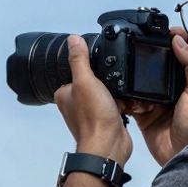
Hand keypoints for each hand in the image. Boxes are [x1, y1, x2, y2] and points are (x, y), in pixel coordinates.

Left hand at [54, 35, 131, 164]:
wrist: (108, 146)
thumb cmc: (93, 120)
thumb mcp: (86, 81)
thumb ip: (79, 59)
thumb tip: (73, 40)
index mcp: (64, 94)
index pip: (76, 71)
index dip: (90, 68)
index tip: (98, 71)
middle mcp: (75, 104)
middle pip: (94, 81)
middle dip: (106, 82)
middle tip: (108, 88)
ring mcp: (90, 113)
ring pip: (107, 93)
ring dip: (115, 94)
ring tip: (115, 99)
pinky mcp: (105, 120)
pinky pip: (116, 105)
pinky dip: (121, 104)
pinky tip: (122, 107)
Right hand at [124, 28, 187, 166]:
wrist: (180, 156)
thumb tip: (180, 40)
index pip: (185, 52)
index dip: (177, 39)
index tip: (167, 30)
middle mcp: (174, 88)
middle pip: (161, 62)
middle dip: (151, 54)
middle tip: (142, 43)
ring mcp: (158, 99)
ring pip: (143, 78)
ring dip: (136, 74)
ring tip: (131, 67)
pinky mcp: (144, 112)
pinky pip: (131, 98)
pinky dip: (127, 95)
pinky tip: (127, 93)